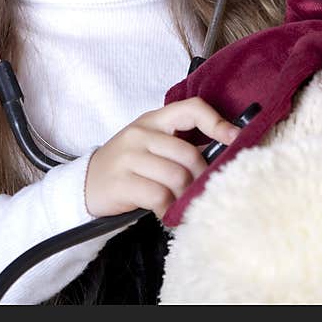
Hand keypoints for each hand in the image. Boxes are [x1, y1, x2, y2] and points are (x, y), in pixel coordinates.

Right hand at [84, 97, 239, 220]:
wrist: (86, 183)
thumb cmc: (128, 166)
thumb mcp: (150, 145)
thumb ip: (179, 144)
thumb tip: (223, 154)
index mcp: (153, 120)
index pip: (191, 109)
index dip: (217, 123)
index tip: (235, 139)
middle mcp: (140, 133)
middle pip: (188, 154)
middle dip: (201, 177)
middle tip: (200, 191)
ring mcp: (128, 156)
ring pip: (176, 176)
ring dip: (185, 196)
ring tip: (182, 203)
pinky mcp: (121, 181)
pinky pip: (159, 196)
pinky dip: (169, 208)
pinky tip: (166, 212)